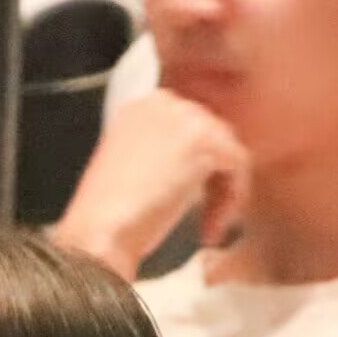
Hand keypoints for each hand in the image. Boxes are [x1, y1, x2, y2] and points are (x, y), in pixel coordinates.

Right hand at [54, 90, 249, 279]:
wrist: (99, 232)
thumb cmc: (106, 219)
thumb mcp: (129, 173)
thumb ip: (159, 159)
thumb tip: (190, 170)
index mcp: (138, 108)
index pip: (187, 129)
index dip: (195, 170)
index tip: (189, 202)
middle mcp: (161, 103)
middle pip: (212, 137)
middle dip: (212, 180)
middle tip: (203, 218)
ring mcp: (183, 118)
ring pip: (227, 152)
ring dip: (223, 194)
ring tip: (206, 228)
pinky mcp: (204, 141)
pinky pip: (238, 166)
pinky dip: (231, 201)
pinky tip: (210, 229)